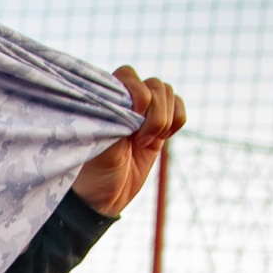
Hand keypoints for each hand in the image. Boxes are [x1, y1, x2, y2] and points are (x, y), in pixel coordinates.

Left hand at [71, 67, 184, 216]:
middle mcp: (126, 102)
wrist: (105, 197)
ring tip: (147, 143)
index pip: (128, 75)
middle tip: (140, 141)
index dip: (137, 92)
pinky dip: (178, 119)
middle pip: (155, 85)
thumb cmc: (93, 169)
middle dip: (155, 113)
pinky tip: (166, 137)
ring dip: (164, 118)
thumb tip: (137, 101)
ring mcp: (145, 113)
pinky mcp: (159, 126)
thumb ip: (118, 117)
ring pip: (169, 94)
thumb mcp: (101, 142)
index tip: (134, 116)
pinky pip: (179, 108)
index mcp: (106, 100)